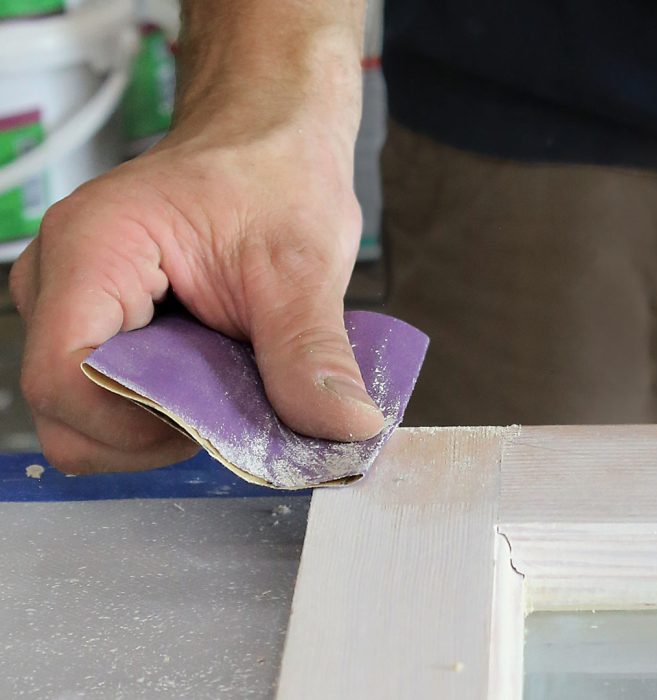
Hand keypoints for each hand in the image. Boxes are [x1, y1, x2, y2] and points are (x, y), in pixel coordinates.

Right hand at [9, 112, 383, 473]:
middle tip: (226, 406)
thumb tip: (345, 427)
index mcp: (94, 249)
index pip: (61, 380)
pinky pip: (107, 401)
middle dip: (150, 434)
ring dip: (158, 426)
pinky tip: (208, 379)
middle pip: (66, 414)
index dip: (132, 428)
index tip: (209, 424)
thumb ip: (311, 354)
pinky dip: (160, 413)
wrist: (267, 145)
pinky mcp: (100, 325)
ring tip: (221, 385)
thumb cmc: (274, 178)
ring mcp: (73, 307)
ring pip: (83, 418)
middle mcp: (61, 281)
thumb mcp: (302, 267)